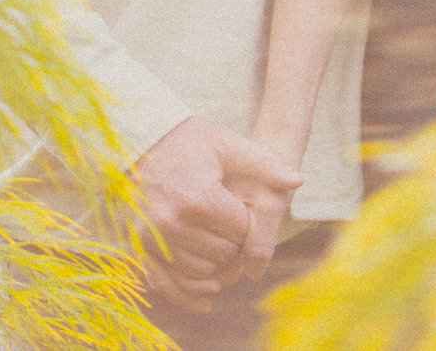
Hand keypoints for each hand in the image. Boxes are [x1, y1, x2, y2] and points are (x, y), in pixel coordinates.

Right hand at [131, 117, 304, 305]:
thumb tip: (297, 181)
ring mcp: (152, 239)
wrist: (137, 140)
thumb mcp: (227, 145)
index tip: (242, 205)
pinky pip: (165, 283)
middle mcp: (174, 223)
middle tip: (229, 224)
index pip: (241, 231)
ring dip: (214, 263)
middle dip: (233, 242)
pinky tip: (207, 297)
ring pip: (199, 271)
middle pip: (222, 254)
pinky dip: (187, 294)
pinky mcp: (138, 248)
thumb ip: (264, 165)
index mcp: (200, 199)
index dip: (247, 220)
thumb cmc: (187, 141)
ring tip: (216, 241)